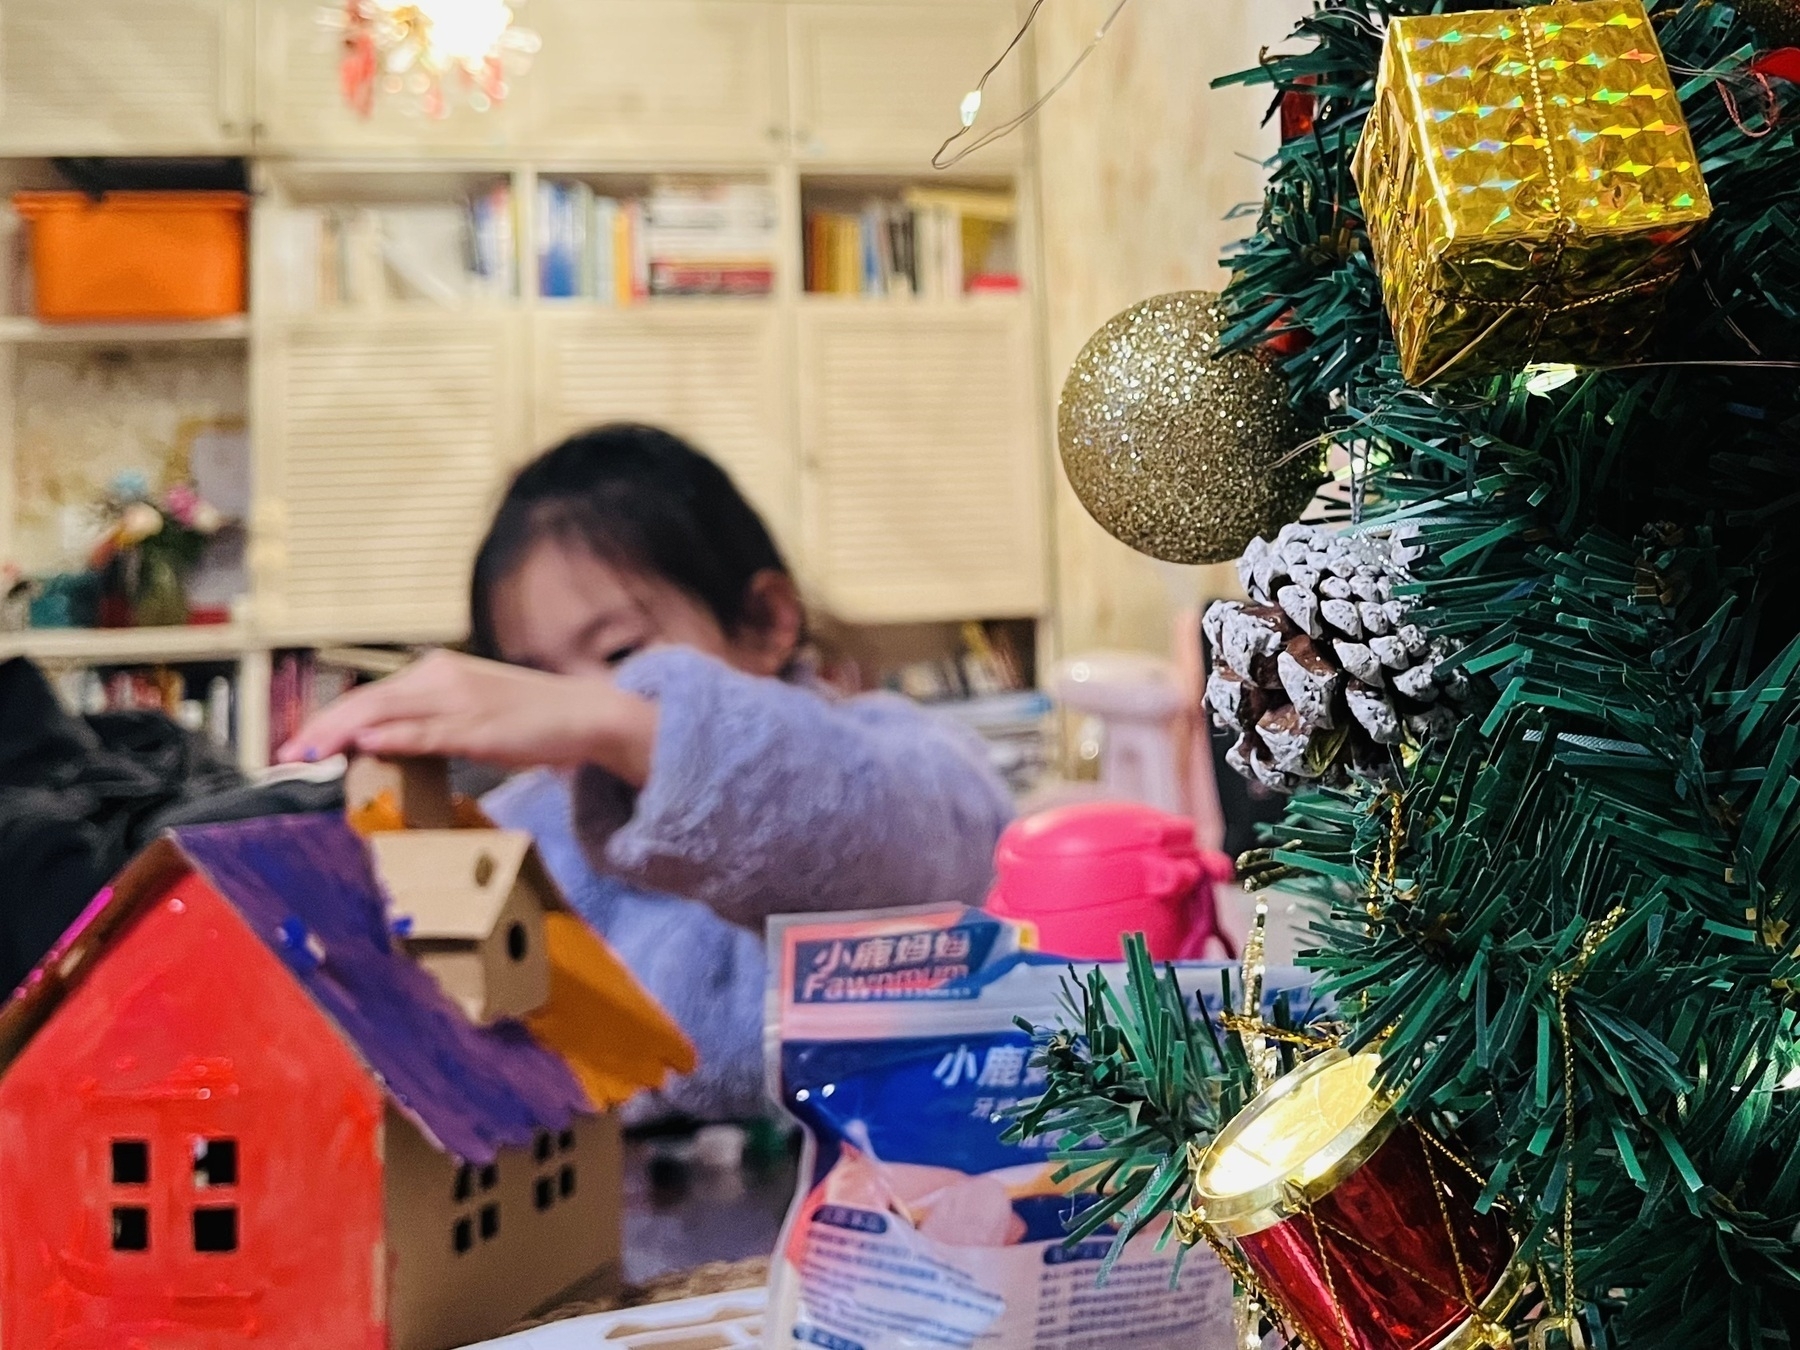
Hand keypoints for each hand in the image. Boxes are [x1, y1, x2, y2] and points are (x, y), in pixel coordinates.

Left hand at [276, 650, 656, 784]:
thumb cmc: (527, 717)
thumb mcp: (468, 714)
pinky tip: (365, 742)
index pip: (368, 695)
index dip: (326, 720)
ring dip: (341, 733)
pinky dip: (392, 736)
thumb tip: (372, 741)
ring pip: (386, 713)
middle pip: (366, 700)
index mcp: (435, 672)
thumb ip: (422, 724)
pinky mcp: (477, 726)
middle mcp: (440, 678)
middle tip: (285, 756)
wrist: (584, 713)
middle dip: (320, 728)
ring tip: (307, 753)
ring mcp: (458, 701)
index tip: (295, 744)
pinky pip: (425, 732)